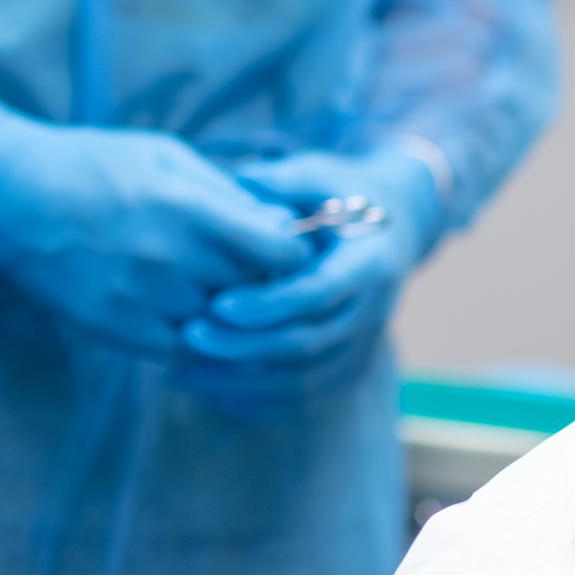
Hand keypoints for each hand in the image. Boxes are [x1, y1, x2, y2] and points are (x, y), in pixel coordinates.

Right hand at [0, 102, 312, 354]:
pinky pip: (179, 348)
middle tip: (251, 266)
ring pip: (217, 323)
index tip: (285, 247)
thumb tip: (281, 225)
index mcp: (183, 206)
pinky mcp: (114, 328)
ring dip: (224, 309)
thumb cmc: (94, 165)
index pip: (275, 250)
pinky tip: (181, 307)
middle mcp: (165, 258)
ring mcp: (138, 299)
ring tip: (208, 283)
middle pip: (252, 290)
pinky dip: (190, 333)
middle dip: (260, 280)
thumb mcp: (164, 155)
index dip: (291, 252)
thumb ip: (225, 192)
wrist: (13, 199)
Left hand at [179, 146, 445, 395]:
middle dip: (245, 345)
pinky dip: (259, 400)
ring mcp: (363, 343)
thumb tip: (236, 183)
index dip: (269, 303)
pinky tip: (211, 393)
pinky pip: (305, 396)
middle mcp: (372, 310)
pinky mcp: (348, 364)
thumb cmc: (339, 192)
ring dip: (243, 380)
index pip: (319, 292)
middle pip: (308, 342)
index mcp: (369, 262)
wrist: (391, 225)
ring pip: (304, 379)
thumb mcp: (316, 174)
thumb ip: (279, 181)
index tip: (217, 305)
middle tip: (188, 336)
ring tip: (183, 370)